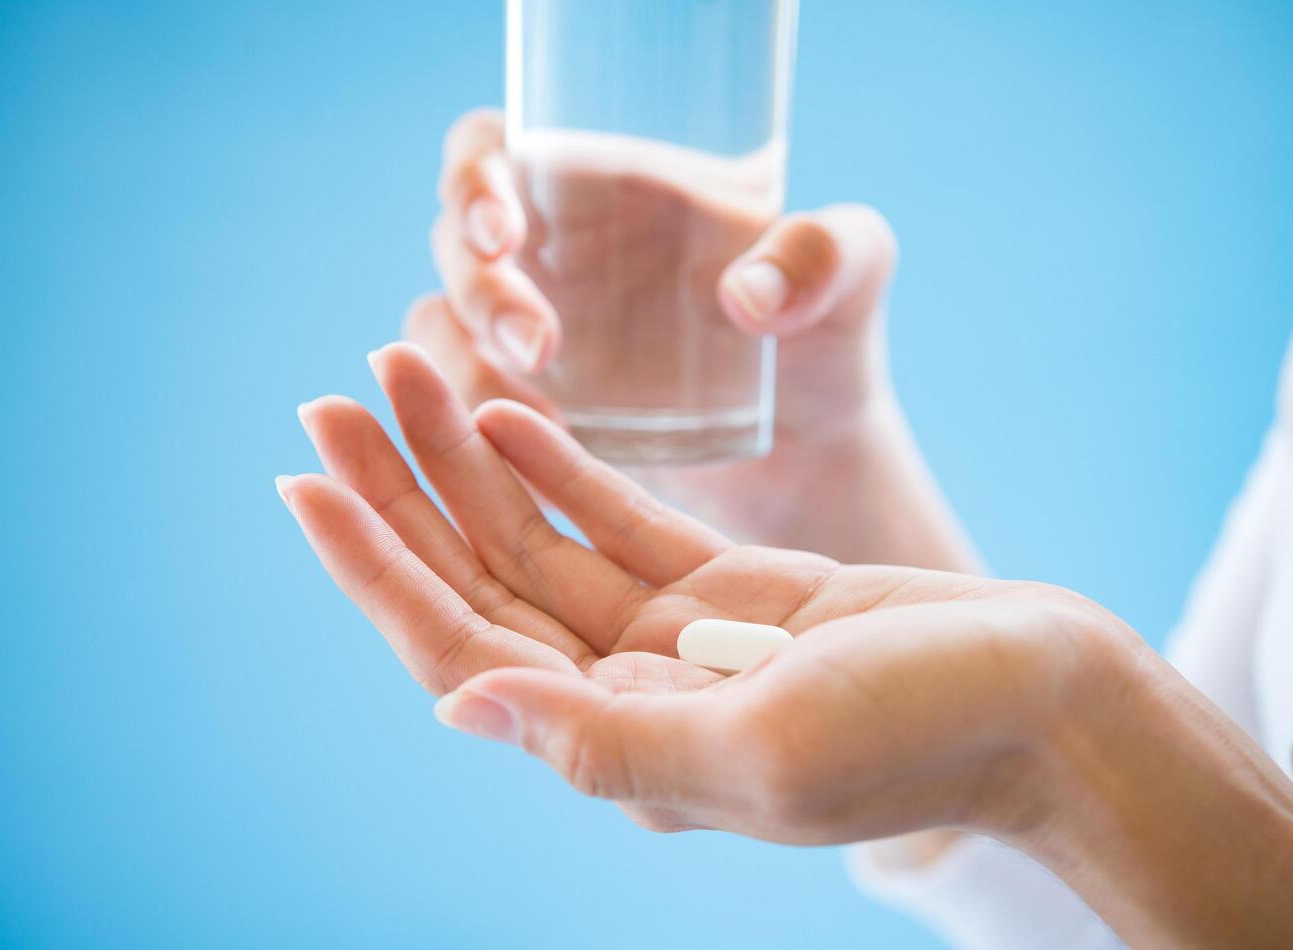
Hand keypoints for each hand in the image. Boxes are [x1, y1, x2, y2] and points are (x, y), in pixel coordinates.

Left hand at [279, 342, 1122, 842]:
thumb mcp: (762, 751)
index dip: (376, 570)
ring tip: (406, 366)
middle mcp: (628, 698)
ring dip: (469, 460)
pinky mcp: (725, 590)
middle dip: (402, 495)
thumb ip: (605, 737)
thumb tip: (460, 704)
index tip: (304, 482)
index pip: (459, 653)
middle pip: (481, 587)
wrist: (1047, 700)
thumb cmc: (924, 735)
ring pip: (539, 542)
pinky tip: (504, 406)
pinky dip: (557, 463)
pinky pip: (614, 520)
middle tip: (328, 397)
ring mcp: (674, 640)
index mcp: (620, 751)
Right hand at [417, 109, 972, 566]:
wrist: (810, 452)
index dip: (474, 180)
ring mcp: (522, 338)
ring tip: (546, 407)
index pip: (491, 153)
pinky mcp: (522, 416)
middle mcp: (544, 256)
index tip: (504, 230)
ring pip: (440, 329)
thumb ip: (825, 255)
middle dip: (480, 290)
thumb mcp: (853, 277)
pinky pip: (458, 409)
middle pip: (456, 246)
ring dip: (465, 364)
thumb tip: (745, 295)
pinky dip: (476, 426)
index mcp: (597, 187)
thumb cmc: (824, 336)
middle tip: (539, 345)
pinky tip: (536, 447)